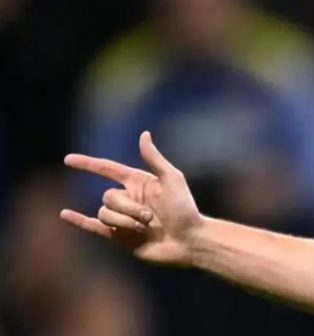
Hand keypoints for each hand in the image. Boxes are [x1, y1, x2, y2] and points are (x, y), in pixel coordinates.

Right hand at [61, 132, 201, 266]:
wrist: (187, 240)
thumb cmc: (184, 209)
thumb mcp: (172, 179)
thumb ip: (154, 159)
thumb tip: (144, 134)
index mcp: (138, 182)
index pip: (107, 169)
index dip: (87, 164)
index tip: (68, 160)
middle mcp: (128, 198)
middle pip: (108, 197)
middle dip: (128, 208)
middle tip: (150, 218)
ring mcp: (122, 217)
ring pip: (104, 214)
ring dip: (124, 222)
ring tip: (146, 228)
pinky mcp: (118, 235)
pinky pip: (93, 226)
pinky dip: (78, 221)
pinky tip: (64, 214)